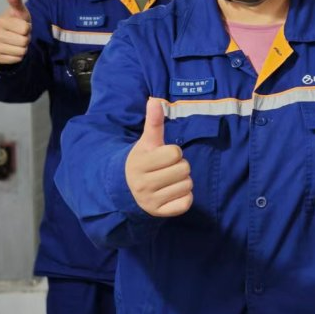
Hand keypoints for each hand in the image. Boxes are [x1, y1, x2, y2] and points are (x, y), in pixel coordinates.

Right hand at [0, 0, 31, 65]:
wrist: (8, 40)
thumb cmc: (17, 23)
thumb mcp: (20, 12)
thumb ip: (16, 0)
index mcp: (0, 21)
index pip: (25, 28)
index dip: (28, 28)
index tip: (22, 27)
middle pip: (24, 41)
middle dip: (26, 38)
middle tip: (20, 35)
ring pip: (21, 51)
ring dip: (23, 48)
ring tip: (17, 42)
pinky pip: (17, 59)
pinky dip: (19, 56)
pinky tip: (13, 50)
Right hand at [125, 99, 192, 216]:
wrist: (127, 189)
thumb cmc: (143, 161)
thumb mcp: (146, 142)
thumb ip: (153, 123)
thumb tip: (155, 100)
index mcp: (139, 163)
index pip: (174, 153)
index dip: (173, 152)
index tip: (162, 156)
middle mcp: (142, 184)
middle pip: (184, 169)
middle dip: (180, 166)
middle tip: (167, 169)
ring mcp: (150, 201)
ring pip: (187, 185)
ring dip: (183, 181)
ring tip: (169, 180)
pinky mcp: (160, 213)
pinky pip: (186, 202)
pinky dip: (184, 197)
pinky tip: (172, 193)